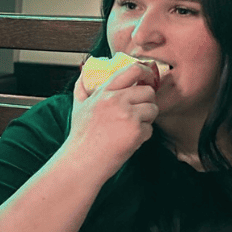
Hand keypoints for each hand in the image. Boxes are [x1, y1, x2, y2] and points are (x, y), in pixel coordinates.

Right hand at [66, 61, 158, 179]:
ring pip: (153, 109)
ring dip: (147, 120)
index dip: (146, 72)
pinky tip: (128, 141)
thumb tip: (83, 73)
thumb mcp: (78, 107)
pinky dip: (143, 136)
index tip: (148, 79)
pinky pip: (150, 128)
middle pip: (148, 92)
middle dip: (147, 102)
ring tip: (131, 128)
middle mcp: (116, 100)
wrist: (82, 161)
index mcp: (104, 92)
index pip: (132, 70)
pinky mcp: (136, 131)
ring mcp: (128, 115)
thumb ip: (82, 88)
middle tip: (139, 112)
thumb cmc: (80, 137)